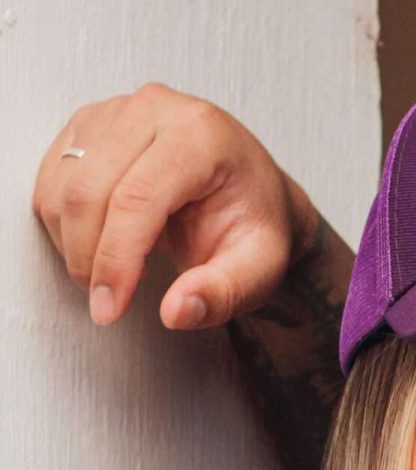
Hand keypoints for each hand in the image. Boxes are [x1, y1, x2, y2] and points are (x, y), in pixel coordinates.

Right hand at [31, 82, 318, 329]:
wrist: (249, 191)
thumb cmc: (253, 222)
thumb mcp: (262, 267)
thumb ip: (225, 293)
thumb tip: (177, 312)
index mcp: (201, 135)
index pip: (136, 199)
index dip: (115, 260)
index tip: (110, 307)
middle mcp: (155, 110)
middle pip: (89, 192)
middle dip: (89, 259)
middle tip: (108, 301)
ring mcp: (116, 112)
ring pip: (62, 188)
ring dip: (74, 244)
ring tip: (115, 272)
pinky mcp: (90, 125)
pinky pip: (52, 181)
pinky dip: (64, 225)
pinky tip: (102, 243)